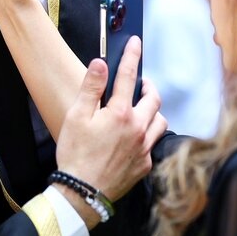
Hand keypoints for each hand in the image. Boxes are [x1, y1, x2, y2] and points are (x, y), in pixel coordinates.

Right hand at [54, 37, 166, 227]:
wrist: (82, 192)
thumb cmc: (76, 153)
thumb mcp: (76, 116)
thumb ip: (91, 87)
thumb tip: (100, 63)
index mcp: (120, 113)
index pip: (128, 76)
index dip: (132, 56)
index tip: (136, 43)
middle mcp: (138, 128)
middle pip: (153, 98)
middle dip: (147, 86)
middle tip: (140, 83)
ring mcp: (144, 148)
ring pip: (160, 122)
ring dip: (153, 111)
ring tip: (141, 109)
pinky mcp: (144, 165)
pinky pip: (154, 144)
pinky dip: (148, 135)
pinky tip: (136, 137)